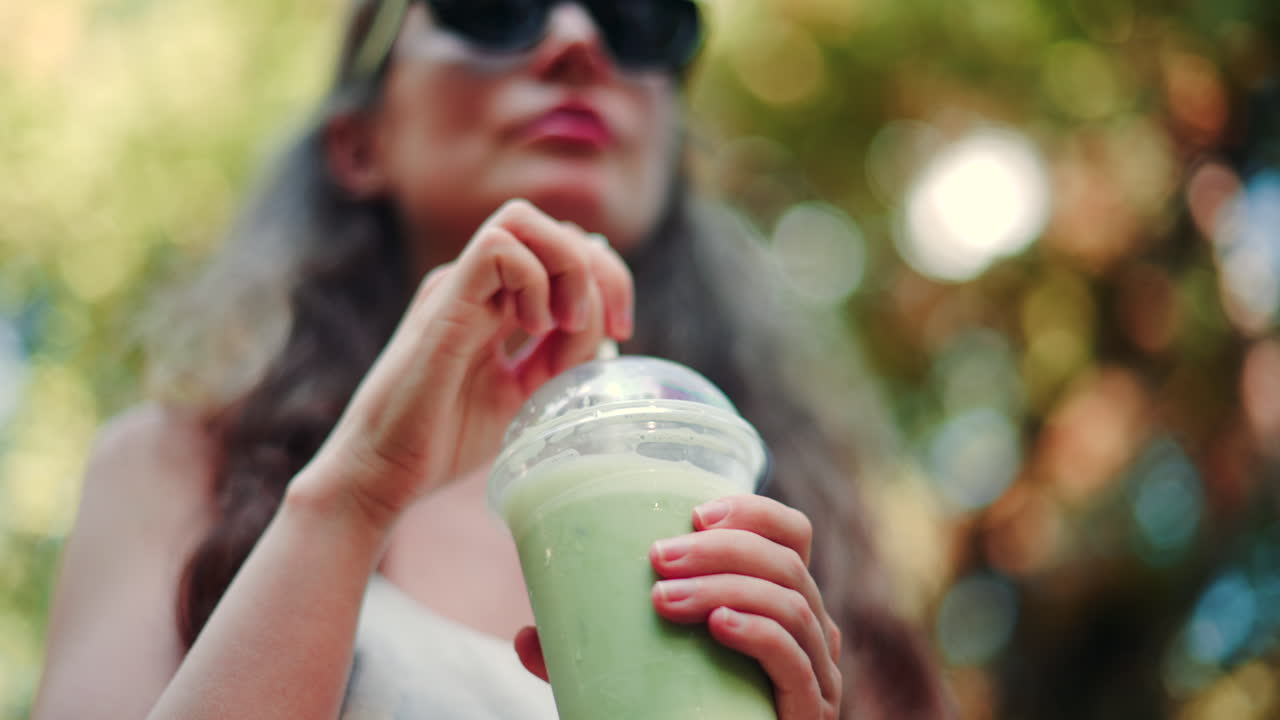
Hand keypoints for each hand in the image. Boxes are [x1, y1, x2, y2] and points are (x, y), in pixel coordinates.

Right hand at [303, 199, 632, 527]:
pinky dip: (533, 280)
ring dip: (568, 266)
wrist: (384, 472)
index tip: (622, 333)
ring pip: (523, 220)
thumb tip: (605, 329)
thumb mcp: (526, 393)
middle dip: (601, 269)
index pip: (565, 251)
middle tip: (610, 328)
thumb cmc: (445, 438)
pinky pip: (497, 247)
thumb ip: (561, 358)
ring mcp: (458, 287)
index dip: (608, 280)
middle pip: (554, 226)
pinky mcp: (444, 302)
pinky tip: (533, 331)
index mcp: (498, 302)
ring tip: (568, 325)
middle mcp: (478, 284)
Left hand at [513, 495, 842, 719]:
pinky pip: (795, 660)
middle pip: (786, 563)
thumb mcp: (643, 674)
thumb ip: (591, 658)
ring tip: (663, 598)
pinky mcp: (810, 711)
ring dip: (724, 587)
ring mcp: (817, 674)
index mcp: (782, 604)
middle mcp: (811, 632)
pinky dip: (759, 632)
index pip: (791, 535)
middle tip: (657, 557)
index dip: (752, 512)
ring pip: (789, 604)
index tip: (695, 512)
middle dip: (720, 550)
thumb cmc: (685, 716)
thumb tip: (525, 636)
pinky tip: (720, 624)